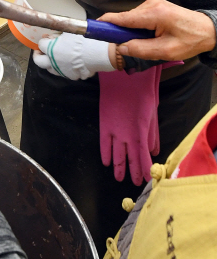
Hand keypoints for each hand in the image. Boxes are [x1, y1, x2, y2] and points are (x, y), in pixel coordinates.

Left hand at [33, 33, 114, 79]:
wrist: (97, 53)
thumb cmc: (84, 40)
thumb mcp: (69, 32)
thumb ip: (58, 35)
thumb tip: (51, 36)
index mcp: (50, 49)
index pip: (41, 44)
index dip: (43, 41)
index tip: (46, 38)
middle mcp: (52, 62)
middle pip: (38, 61)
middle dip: (38, 55)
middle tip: (42, 50)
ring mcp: (61, 71)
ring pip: (49, 69)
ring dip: (49, 63)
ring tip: (55, 57)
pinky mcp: (70, 76)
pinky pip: (62, 72)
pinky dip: (62, 67)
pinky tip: (68, 62)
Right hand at [98, 67, 161, 184]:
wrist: (123, 76)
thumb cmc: (142, 90)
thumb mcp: (152, 111)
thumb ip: (152, 132)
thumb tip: (153, 149)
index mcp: (141, 131)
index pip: (143, 156)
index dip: (145, 168)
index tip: (147, 178)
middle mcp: (127, 134)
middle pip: (131, 158)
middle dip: (133, 171)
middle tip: (135, 182)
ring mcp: (114, 131)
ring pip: (116, 154)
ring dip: (119, 167)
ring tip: (119, 178)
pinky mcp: (105, 124)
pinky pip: (104, 144)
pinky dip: (106, 154)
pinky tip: (107, 163)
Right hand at [99, 0, 216, 60]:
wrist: (208, 29)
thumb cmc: (190, 40)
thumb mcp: (166, 51)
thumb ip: (141, 50)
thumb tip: (121, 48)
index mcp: (153, 14)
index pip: (122, 18)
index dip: (104, 24)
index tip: (90, 29)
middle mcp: (150, 4)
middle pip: (124, 19)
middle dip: (121, 33)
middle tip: (128, 48)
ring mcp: (152, 3)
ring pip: (130, 19)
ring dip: (131, 32)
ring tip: (146, 43)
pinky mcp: (154, 5)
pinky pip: (137, 18)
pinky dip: (137, 28)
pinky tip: (149, 36)